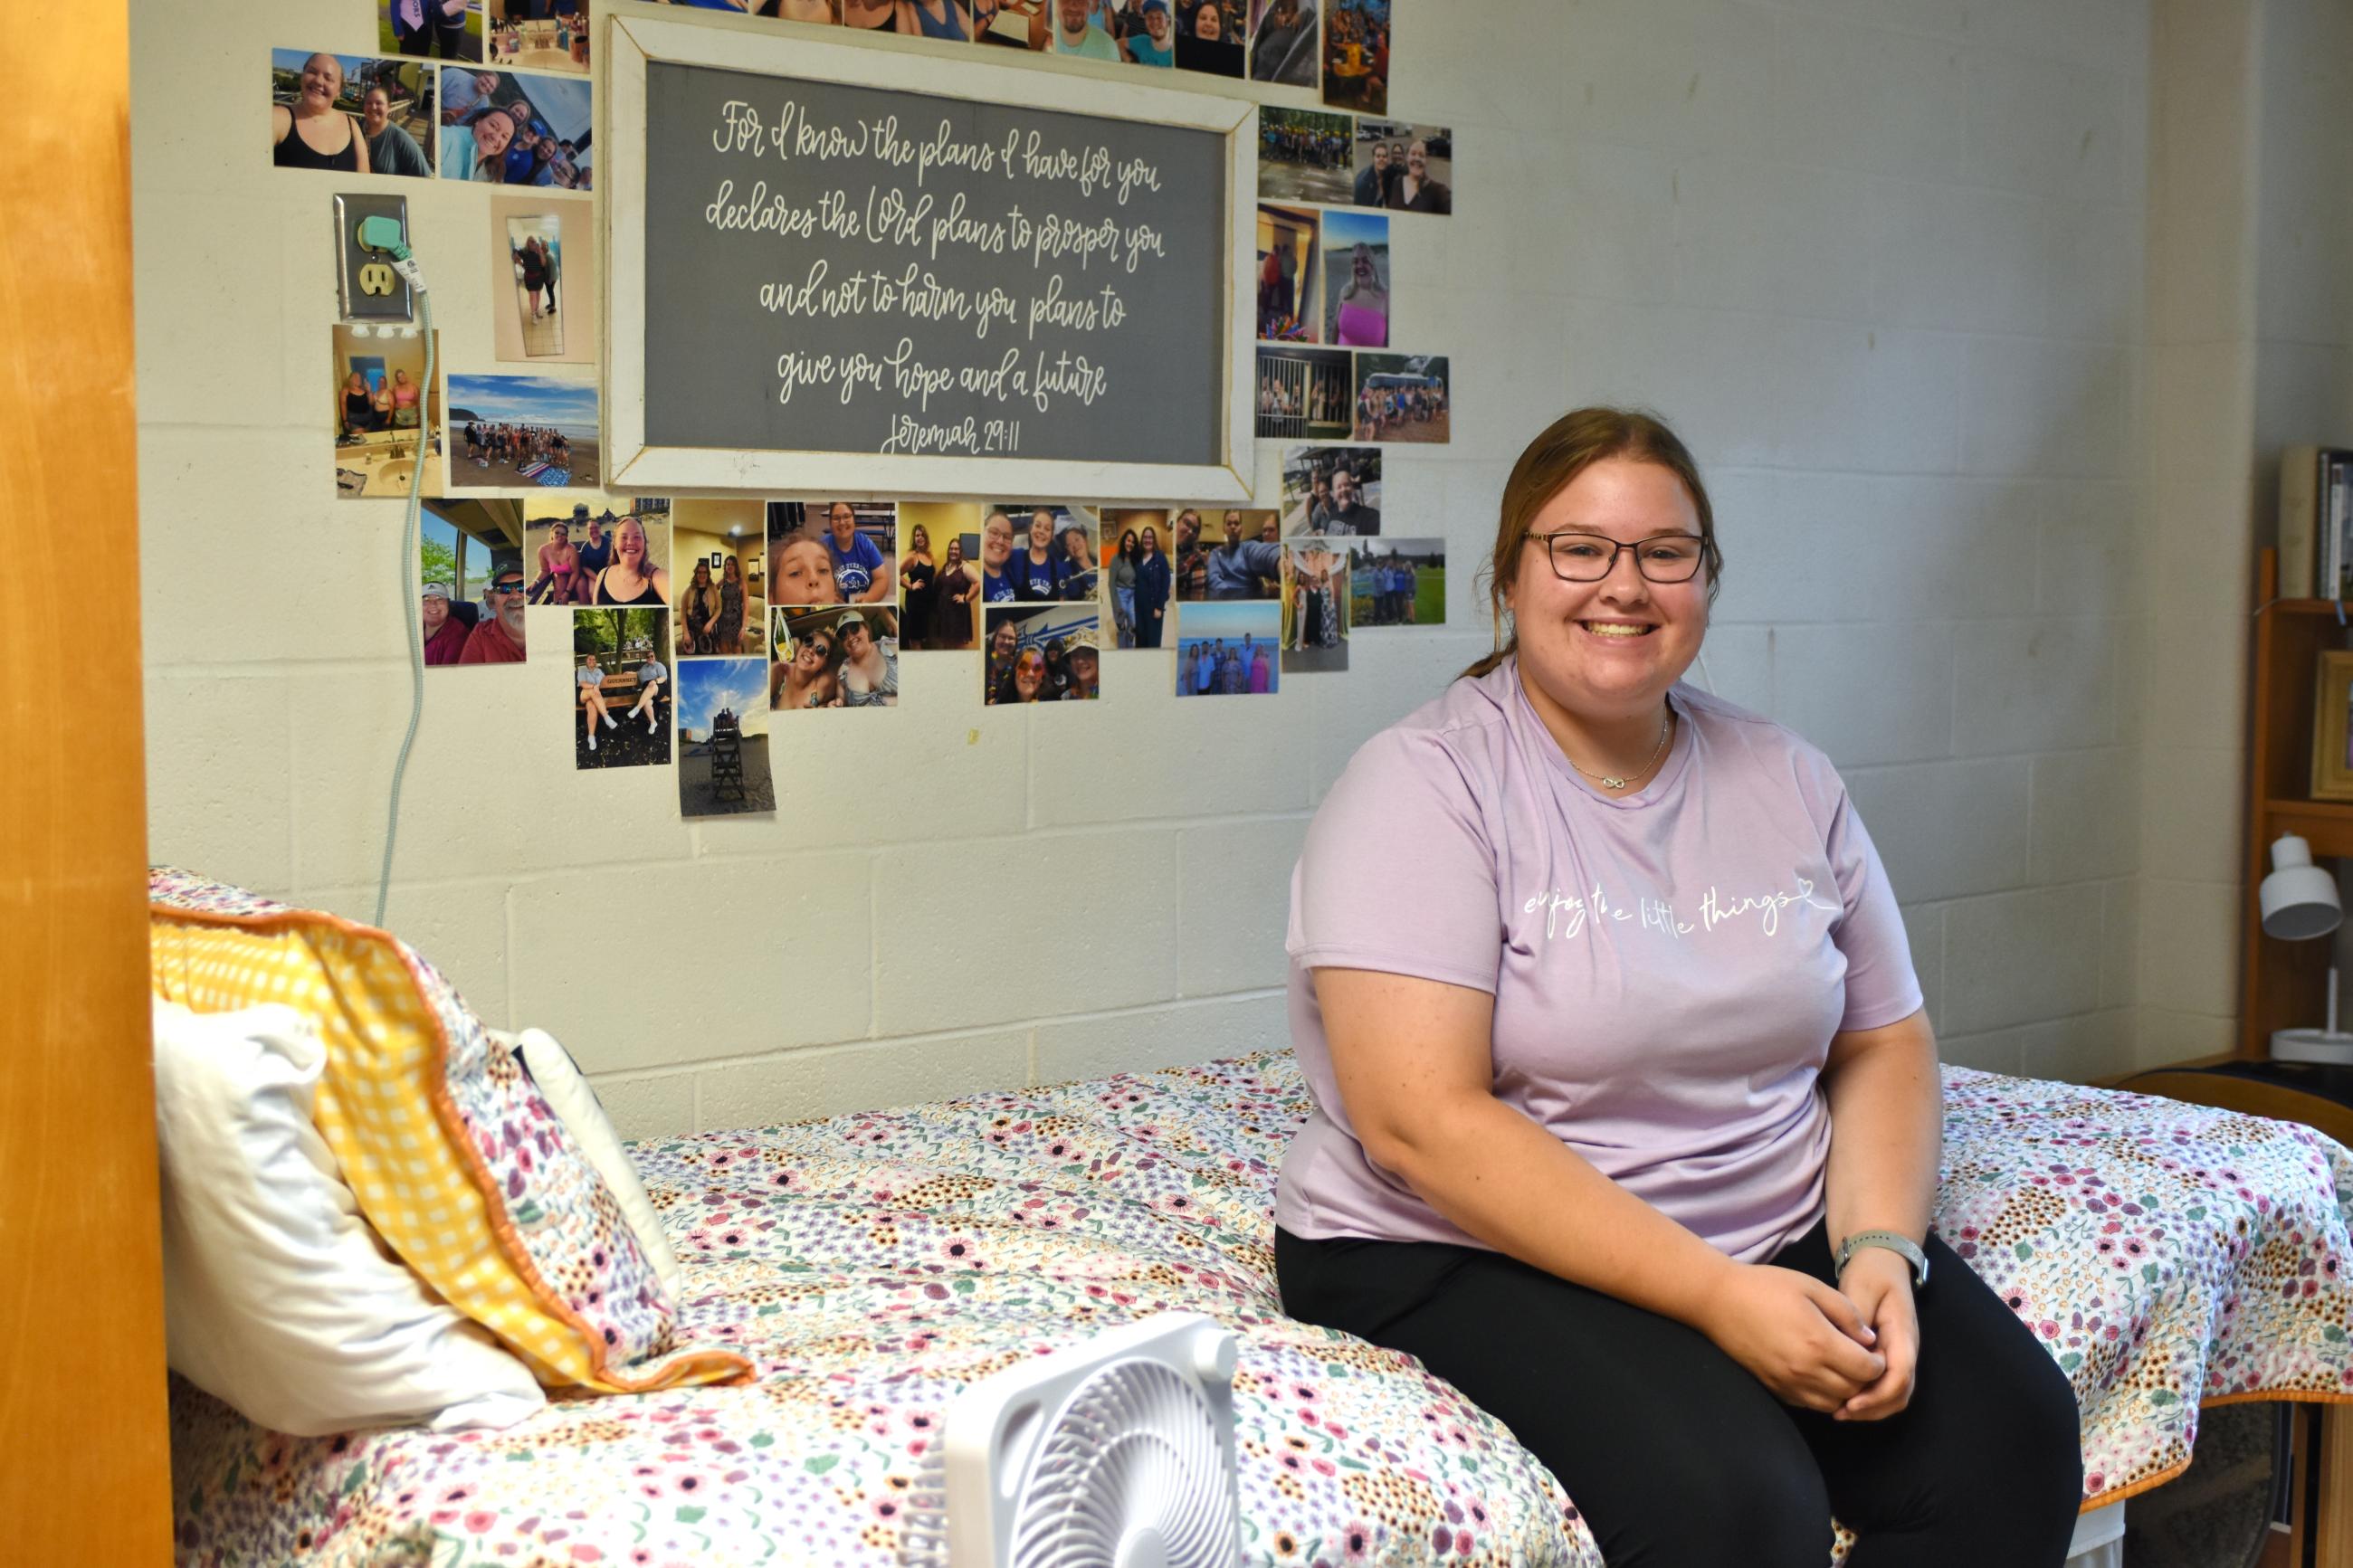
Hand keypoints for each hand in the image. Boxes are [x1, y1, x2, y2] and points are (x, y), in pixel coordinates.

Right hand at [1696, 1262, 1884, 1413]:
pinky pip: (1811, 1404)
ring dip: (1846, 1390)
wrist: (1718, 1301)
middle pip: (1855, 1390)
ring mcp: (1789, 1383)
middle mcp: (1807, 1370)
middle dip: (1865, 1377)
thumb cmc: (1766, 1287)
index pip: (1868, 1370)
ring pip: (1835, 1403)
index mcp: (1820, 1343)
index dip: (1879, 1362)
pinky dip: (1823, 1395)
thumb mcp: (1812, 1287)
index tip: (1874, 1349)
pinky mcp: (1775, 1389)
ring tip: (1842, 1367)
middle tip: (1862, 1358)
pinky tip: (1819, 1373)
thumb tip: (1869, 1339)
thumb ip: (1847, 1313)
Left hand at [1830, 1249, 1918, 1421]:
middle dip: (1873, 1408)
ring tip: (1839, 1411)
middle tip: (1840, 1413)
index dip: (1877, 1394)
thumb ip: (1857, 1319)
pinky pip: (1883, 1386)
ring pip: (1894, 1394)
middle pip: (1899, 1393)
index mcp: (1903, 1334)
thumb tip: (1854, 1349)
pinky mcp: (1886, 1358)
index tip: (1851, 1403)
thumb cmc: (1871, 1274)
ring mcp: (1898, 1355)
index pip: (1900, 1374)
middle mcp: (1905, 1349)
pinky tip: (1842, 1399)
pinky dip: (1867, 1399)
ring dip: (1871, 1408)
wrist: (1880, 1263)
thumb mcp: (1861, 1288)